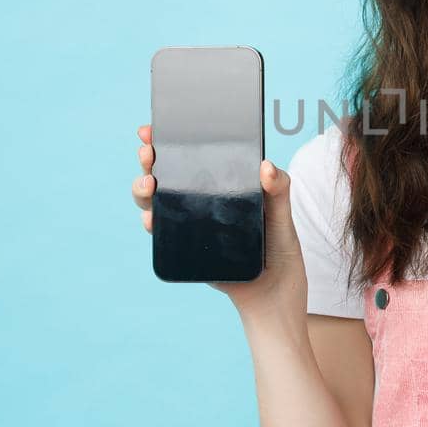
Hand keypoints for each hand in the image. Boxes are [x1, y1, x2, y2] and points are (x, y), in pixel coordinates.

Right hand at [133, 124, 308, 317]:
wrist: (274, 297)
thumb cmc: (280, 252)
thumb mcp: (283, 216)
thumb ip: (279, 190)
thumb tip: (266, 167)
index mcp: (225, 185)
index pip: (194, 156)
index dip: (171, 140)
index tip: (154, 129)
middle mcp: (204, 202)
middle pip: (168, 175)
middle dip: (150, 161)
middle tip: (148, 154)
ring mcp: (192, 225)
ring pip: (157, 202)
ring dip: (144, 190)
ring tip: (149, 185)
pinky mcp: (186, 250)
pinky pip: (163, 234)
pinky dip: (151, 223)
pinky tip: (151, 218)